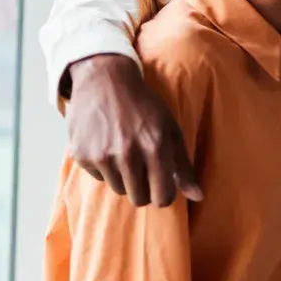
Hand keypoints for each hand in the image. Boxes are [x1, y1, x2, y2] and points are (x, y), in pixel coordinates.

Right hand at [65, 54, 198, 206]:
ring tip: (125, 153)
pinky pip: (98, 177)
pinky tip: (106, 145)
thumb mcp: (170, 130)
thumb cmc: (144, 107)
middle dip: (144, 189)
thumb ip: (183, 166)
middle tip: (143, 169)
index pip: (162, 197)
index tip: (162, 187)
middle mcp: (127, 154)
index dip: (164, 195)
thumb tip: (198, 197)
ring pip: (119, 189)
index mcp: (155, 148)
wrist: (105, 81)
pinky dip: (104, 167)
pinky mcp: (81, 155)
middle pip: (139, 198)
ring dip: (124, 177)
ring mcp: (101, 155)